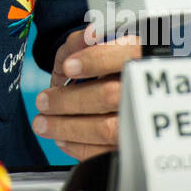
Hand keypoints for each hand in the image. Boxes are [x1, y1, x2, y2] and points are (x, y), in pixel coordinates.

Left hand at [30, 27, 140, 160]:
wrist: (139, 96)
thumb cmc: (111, 67)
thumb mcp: (98, 46)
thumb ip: (84, 41)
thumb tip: (84, 38)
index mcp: (143, 55)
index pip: (125, 55)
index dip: (96, 60)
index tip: (68, 66)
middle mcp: (149, 88)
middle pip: (110, 96)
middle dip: (68, 101)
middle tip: (42, 102)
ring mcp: (146, 120)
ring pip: (107, 128)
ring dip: (67, 127)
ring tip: (43, 123)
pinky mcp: (137, 146)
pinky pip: (108, 152)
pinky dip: (80, 148)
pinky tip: (62, 139)